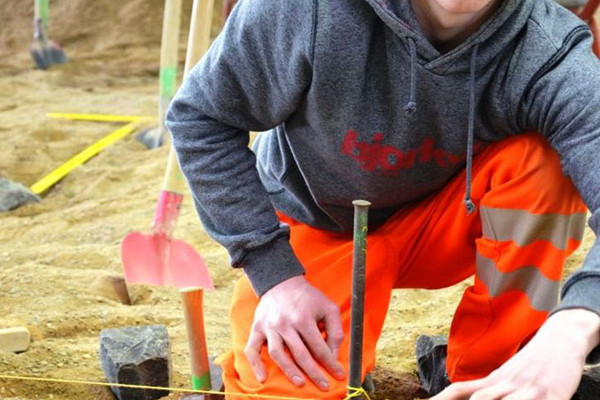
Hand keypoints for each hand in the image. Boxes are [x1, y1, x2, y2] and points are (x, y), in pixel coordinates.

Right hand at [244, 276, 345, 389]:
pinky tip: (262, 377)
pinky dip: (255, 365)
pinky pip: (252, 349)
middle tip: (323, 385)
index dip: (330, 363)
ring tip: (300, 383)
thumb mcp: (328, 307)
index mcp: (303, 318)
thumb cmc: (307, 297)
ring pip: (277, 354)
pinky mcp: (257, 328)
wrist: (281, 282)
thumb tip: (334, 355)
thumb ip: (335, 330)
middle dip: (313, 373)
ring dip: (289, 371)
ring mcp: (269, 326)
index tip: (339, 375)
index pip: (319, 347)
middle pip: (300, 354)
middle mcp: (285, 323)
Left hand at [431, 309, 599, 399]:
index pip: (459, 391)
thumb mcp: (504, 376)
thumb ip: (484, 389)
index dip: (441, 399)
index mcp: (492, 381)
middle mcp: (506, 384)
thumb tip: (466, 395)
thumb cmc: (531, 364)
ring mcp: (529, 390)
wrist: (561, 339)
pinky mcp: (552, 394)